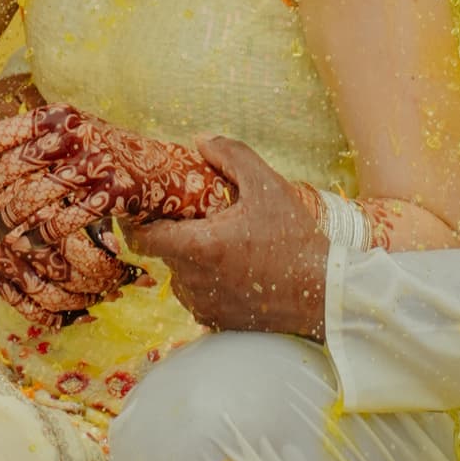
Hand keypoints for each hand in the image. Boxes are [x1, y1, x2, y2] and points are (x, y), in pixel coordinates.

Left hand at [134, 138, 332, 340]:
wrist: (322, 293)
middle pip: (164, 251)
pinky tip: (236, 266)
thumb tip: (200, 140)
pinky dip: (207, 278)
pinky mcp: (214, 321)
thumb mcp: (267, 186)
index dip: (137, 220)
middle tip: (201, 215)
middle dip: (176, 231)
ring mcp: (202, 305)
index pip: (142, 237)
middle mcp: (193, 281)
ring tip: (226, 241)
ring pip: (180, 273)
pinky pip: (197, 293)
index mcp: (199, 247)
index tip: (146, 206)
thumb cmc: (294, 239)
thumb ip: (231, 156)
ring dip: (193, 256)